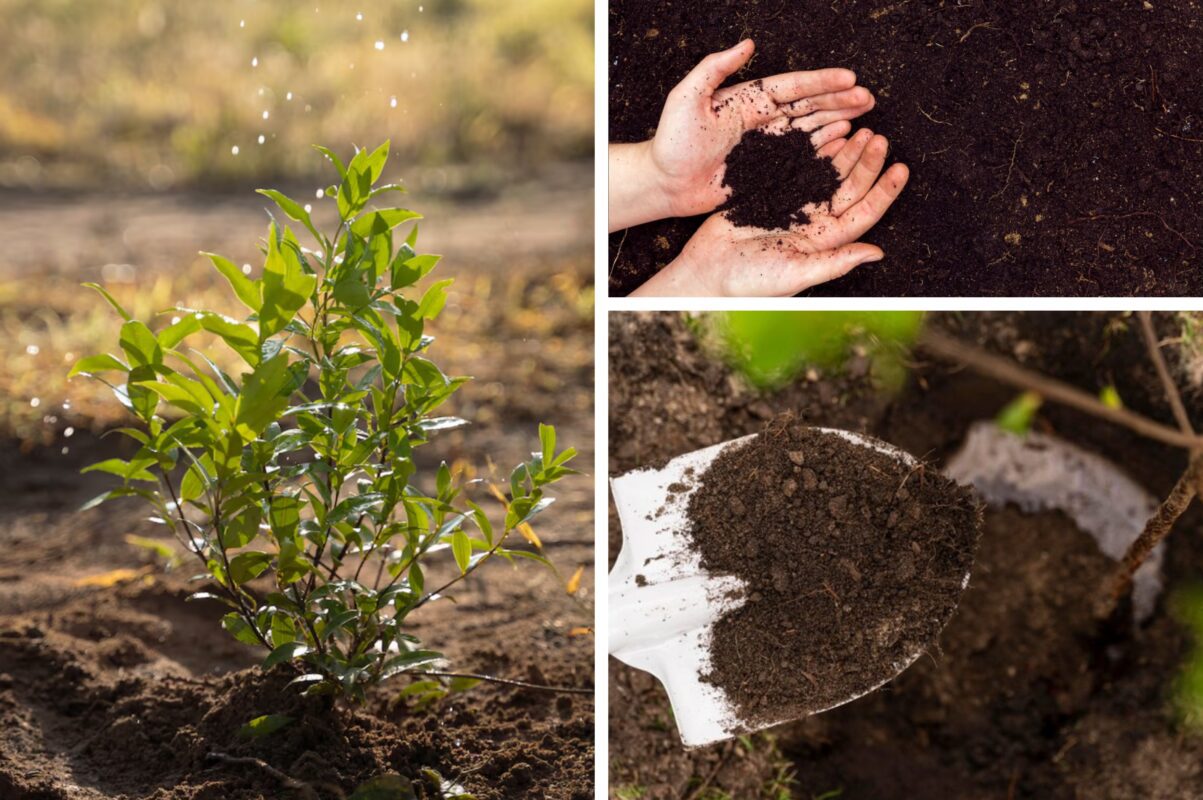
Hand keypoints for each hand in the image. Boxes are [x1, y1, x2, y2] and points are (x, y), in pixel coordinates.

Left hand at [609, 39, 875, 231]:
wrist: (664, 183)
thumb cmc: (671, 141)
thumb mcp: (687, 97)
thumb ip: (715, 68)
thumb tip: (748, 43)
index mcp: (749, 100)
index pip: (792, 87)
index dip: (821, 82)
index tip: (849, 78)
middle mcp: (763, 120)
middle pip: (809, 106)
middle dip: (840, 101)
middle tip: (868, 98)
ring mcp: (768, 147)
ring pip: (811, 129)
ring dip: (838, 121)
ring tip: (865, 115)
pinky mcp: (767, 172)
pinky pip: (800, 160)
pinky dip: (823, 151)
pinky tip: (844, 142)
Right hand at [631, 129, 908, 296]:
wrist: (707, 272)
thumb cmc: (750, 282)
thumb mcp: (795, 273)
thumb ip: (835, 261)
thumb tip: (877, 252)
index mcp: (824, 242)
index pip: (863, 212)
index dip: (884, 191)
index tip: (901, 168)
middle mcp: (814, 223)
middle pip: (849, 188)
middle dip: (867, 163)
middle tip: (880, 138)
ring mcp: (794, 208)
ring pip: (827, 175)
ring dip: (845, 153)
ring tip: (861, 130)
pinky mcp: (772, 195)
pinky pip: (800, 169)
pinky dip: (814, 151)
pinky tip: (827, 135)